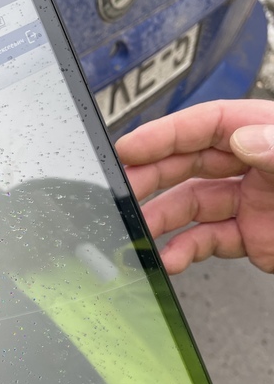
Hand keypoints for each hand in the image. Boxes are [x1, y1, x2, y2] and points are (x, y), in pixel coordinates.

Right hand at [115, 99, 273, 273]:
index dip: (165, 134)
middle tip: (122, 189)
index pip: (207, 124)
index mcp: (266, 133)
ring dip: (160, 218)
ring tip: (139, 231)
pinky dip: (184, 250)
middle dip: (150, 176)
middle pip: (188, 163)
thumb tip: (243, 140)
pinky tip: (170, 259)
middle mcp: (252, 165)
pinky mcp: (251, 237)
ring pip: (191, 205)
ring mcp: (249, 202)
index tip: (131, 147)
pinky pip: (209, 240)